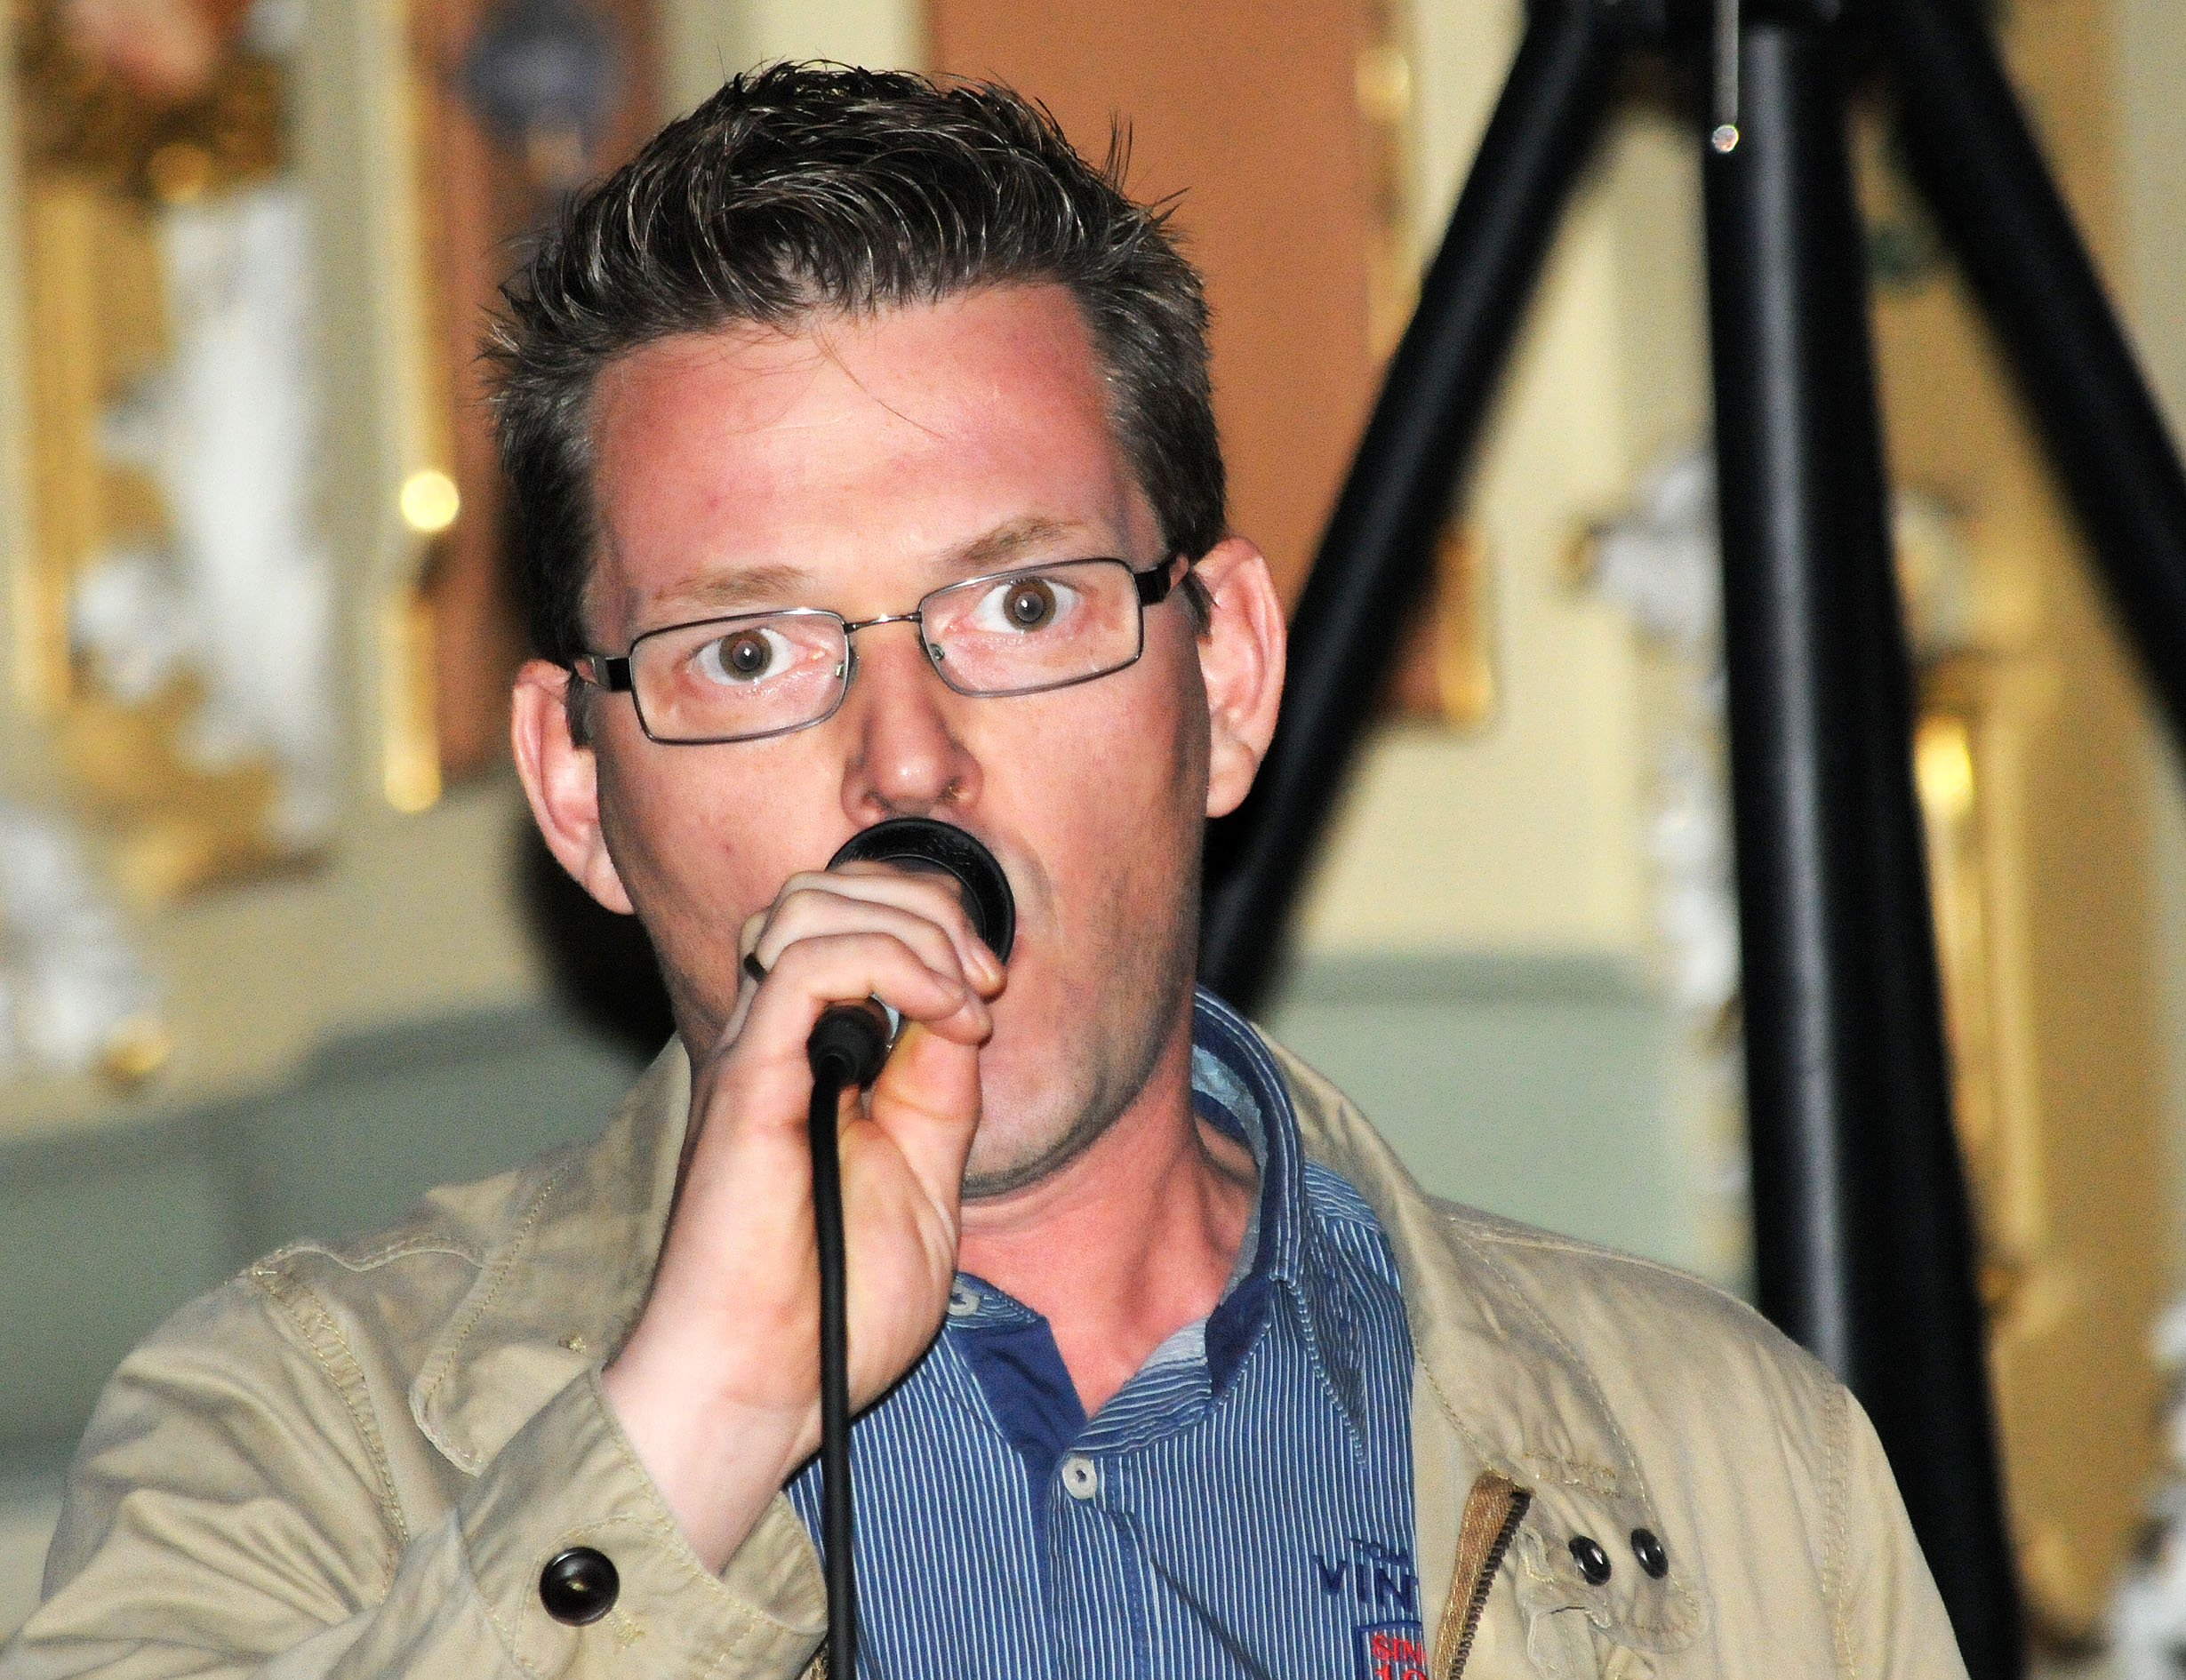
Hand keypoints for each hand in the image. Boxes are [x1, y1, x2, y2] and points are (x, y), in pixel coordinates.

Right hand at [601, 862, 1004, 1571]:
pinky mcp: (745, 1081)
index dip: (933, 924)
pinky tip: (942, 1013)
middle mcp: (773, 1042)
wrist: (760, 1391)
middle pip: (826, 891)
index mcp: (811, 1060)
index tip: (992, 987)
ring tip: (964, 994)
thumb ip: (940, 1092)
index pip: (850, 923)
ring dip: (911, 925)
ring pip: (809, 905)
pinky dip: (889, 961)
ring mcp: (755, 1056)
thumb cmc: (829, 1312)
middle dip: (926, 904)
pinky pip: (800, 965)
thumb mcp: (926, 1180)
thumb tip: (961, 1009)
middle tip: (985, 976)